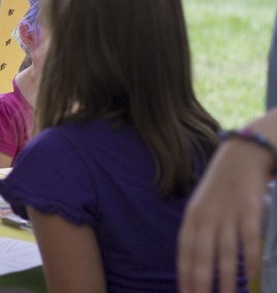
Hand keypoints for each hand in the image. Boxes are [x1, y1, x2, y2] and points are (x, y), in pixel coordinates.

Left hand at [177, 139, 271, 292]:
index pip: (185, 251)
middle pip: (202, 255)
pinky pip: (249, 238)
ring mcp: (228, 214)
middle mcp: (207, 217)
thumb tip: (195, 262)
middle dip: (201, 281)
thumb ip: (199, 231)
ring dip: (226, 277)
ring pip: (225, 252)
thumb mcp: (201, 207)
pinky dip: (251, 258)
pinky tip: (252, 275)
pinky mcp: (250, 210)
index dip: (185, 273)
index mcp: (192, 217)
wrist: (240, 156)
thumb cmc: (220, 187)